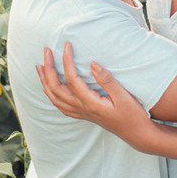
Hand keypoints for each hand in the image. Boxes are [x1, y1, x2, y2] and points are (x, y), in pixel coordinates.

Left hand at [37, 42, 154, 148]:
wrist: (136, 133)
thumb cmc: (133, 114)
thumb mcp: (124, 96)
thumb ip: (107, 80)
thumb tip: (92, 64)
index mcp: (90, 102)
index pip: (71, 79)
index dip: (66, 60)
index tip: (66, 45)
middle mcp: (82, 109)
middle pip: (56, 88)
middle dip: (48, 68)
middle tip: (46, 51)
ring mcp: (81, 113)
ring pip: (54, 98)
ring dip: (45, 81)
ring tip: (40, 66)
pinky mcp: (84, 115)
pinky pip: (61, 105)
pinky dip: (51, 94)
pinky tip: (51, 87)